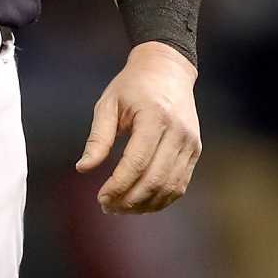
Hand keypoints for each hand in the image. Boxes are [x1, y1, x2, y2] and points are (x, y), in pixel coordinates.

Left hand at [75, 42, 201, 212]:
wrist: (168, 69)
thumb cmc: (132, 86)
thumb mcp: (108, 104)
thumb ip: (98, 138)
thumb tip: (83, 169)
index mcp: (155, 116)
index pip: (136, 162)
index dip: (118, 185)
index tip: (100, 197)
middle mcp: (178, 131)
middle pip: (155, 179)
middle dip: (130, 200)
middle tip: (108, 206)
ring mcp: (190, 142)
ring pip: (170, 187)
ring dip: (145, 204)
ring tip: (122, 207)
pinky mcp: (195, 150)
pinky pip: (180, 184)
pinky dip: (161, 199)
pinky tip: (141, 202)